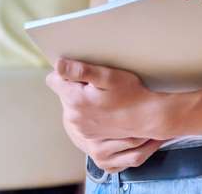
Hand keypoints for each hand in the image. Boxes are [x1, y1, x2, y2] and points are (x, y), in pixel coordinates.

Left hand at [45, 58, 173, 170]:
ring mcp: (80, 128)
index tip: (80, 72)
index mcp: (74, 100)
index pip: (53, 80)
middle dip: (74, 86)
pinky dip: (88, 111)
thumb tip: (57, 66)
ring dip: (81, 99)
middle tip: (97, 85)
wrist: (149, 118)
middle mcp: (73, 117)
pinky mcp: (89, 134)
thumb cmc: (131, 94)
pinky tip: (105, 108)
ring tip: (103, 96)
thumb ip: (80, 70)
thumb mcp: (108, 76)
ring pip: (71, 105)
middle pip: (62, 92)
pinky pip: (80, 117)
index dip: (66, 72)